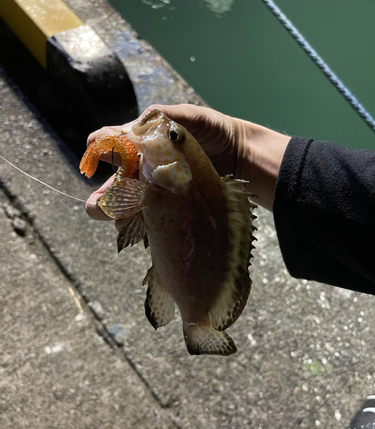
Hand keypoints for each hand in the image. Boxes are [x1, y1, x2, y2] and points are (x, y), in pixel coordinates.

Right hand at [85, 104, 290, 216]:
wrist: (241, 158)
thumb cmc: (214, 131)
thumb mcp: (187, 117)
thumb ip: (159, 119)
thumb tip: (129, 131)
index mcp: (140, 144)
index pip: (108, 145)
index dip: (98, 150)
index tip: (96, 158)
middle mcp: (142, 170)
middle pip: (113, 184)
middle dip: (103, 197)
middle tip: (98, 206)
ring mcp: (154, 193)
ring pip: (126, 207)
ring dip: (118, 214)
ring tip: (120, 219)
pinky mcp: (167, 210)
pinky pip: (147, 221)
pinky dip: (140, 225)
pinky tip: (140, 226)